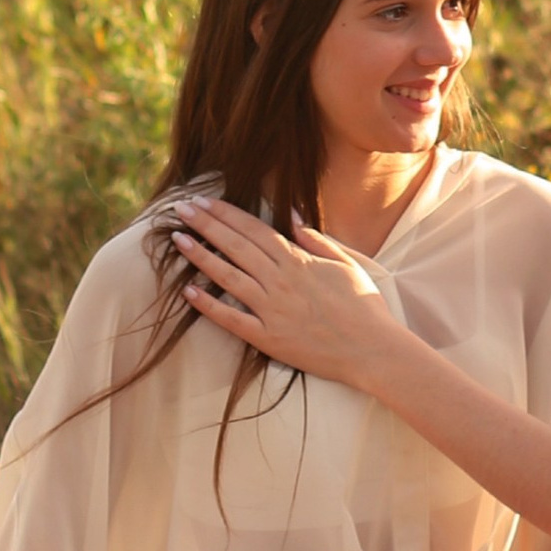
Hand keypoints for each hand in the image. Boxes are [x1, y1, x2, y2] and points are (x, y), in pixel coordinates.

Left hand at [174, 198, 400, 390]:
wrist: (373, 350)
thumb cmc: (363, 305)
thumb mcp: (345, 262)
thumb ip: (317, 239)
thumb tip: (292, 217)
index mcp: (298, 260)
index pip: (254, 229)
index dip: (226, 213)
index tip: (204, 201)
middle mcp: (280, 280)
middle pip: (236, 246)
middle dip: (206, 225)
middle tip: (180, 209)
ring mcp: (272, 310)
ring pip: (228, 277)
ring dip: (200, 257)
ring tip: (178, 239)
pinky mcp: (268, 338)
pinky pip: (232, 319)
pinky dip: (209, 306)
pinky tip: (188, 292)